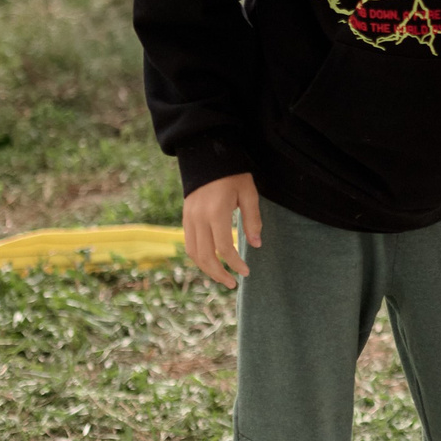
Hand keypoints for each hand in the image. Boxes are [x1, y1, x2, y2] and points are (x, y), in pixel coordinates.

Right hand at [182, 173, 262, 287]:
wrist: (207, 156)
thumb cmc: (233, 174)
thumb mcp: (249, 193)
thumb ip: (253, 220)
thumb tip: (256, 245)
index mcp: (216, 212)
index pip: (224, 247)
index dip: (235, 263)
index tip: (246, 272)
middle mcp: (198, 218)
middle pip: (205, 256)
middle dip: (219, 273)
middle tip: (234, 283)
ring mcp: (189, 218)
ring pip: (193, 253)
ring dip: (207, 269)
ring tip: (222, 277)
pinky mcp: (185, 218)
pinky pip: (189, 244)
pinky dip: (199, 258)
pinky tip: (211, 263)